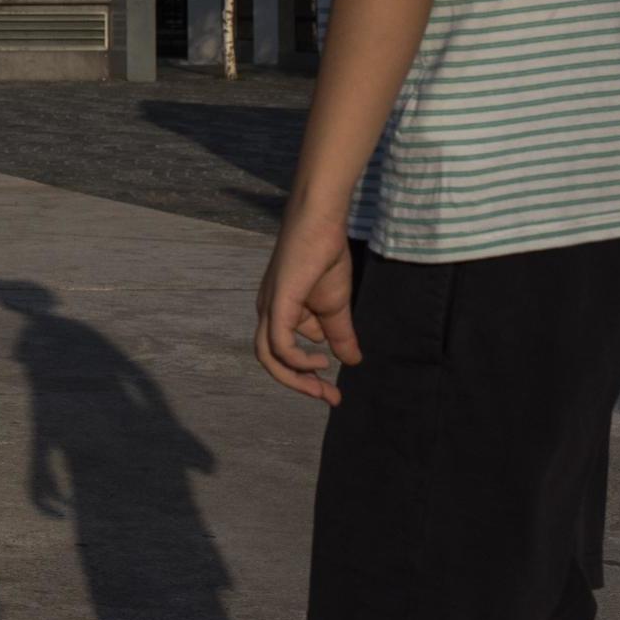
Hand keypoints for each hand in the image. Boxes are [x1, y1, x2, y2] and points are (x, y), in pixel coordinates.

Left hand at [254, 209, 359, 405]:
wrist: (320, 221)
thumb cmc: (324, 256)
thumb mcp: (336, 305)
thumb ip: (340, 334)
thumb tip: (352, 361)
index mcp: (278, 312)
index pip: (284, 353)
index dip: (307, 376)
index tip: (334, 394)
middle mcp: (267, 311)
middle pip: (271, 359)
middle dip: (300, 384)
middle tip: (330, 398)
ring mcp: (269, 306)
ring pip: (269, 356)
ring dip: (296, 378)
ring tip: (325, 387)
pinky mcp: (278, 301)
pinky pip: (278, 342)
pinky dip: (297, 359)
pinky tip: (321, 359)